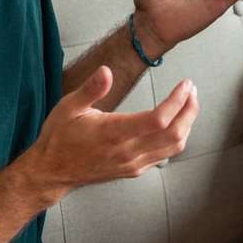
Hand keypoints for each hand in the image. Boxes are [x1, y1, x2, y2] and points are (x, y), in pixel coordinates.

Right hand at [24, 66, 199, 197]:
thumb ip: (90, 89)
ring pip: (173, 147)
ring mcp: (132, 163)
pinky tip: (175, 123)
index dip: (177, 101)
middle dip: (189, 110)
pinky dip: (176, 138)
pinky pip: (163, 155)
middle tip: (191, 90)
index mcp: (114, 133)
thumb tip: (106, 70)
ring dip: (187, 124)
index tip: (186, 84)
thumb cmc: (59, 137)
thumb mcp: (69, 107)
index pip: (158, 119)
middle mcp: (127, 151)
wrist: (51, 172)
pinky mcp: (133, 170)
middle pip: (174, 133)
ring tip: (189, 103)